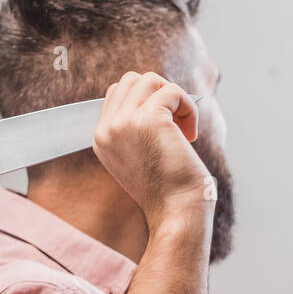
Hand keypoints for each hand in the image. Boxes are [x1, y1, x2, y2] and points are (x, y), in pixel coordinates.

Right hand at [91, 71, 211, 233]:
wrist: (177, 213)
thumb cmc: (169, 191)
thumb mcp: (141, 157)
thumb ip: (136, 128)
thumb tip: (156, 93)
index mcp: (101, 138)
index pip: (117, 94)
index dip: (147, 102)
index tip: (165, 131)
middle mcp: (107, 129)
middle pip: (132, 80)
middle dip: (160, 95)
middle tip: (177, 127)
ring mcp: (124, 123)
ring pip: (150, 80)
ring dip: (175, 98)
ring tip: (184, 129)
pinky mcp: (148, 119)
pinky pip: (172, 91)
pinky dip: (189, 107)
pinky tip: (191, 135)